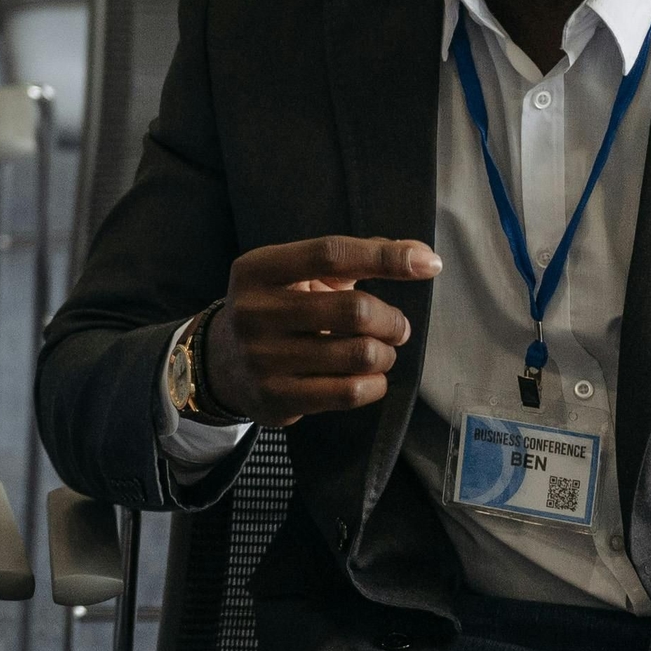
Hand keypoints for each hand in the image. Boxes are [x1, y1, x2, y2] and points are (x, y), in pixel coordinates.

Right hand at [200, 234, 442, 426]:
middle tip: (397, 328)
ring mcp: (263, 357)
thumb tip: (420, 254)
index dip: (384, 257)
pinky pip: (349, 392)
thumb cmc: (277, 309)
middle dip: (391, 320)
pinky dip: (375, 384)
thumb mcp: (296, 275)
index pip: (330, 254)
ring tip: (381, 352)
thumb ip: (353, 259)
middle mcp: (254, 311)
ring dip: (385, 354)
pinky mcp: (276, 397)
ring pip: (358, 355)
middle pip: (353, 309)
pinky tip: (371, 377)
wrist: (222, 364)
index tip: (428, 263)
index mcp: (258, 269)